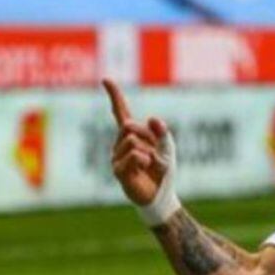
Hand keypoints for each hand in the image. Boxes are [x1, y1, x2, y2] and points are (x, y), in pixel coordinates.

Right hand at [103, 78, 179, 224]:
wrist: (160, 194)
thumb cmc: (163, 170)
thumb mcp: (168, 148)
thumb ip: (163, 132)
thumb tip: (154, 118)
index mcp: (131, 135)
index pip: (121, 112)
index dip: (114, 95)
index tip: (106, 79)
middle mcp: (120, 143)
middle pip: (130, 126)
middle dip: (147, 137)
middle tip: (153, 154)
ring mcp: (116, 157)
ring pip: (132, 140)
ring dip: (149, 152)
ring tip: (149, 164)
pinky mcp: (118, 170)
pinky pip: (134, 155)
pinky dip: (146, 160)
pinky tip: (144, 169)